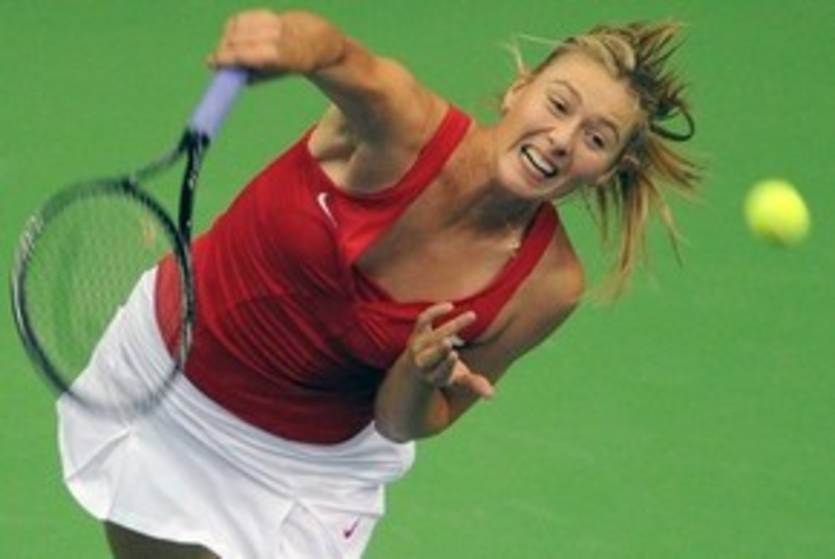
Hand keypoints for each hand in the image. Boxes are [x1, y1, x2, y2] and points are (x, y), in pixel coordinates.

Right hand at [207, 10, 343, 77]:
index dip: (228, 57)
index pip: (251, 54)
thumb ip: (256, 76)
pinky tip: (231, 36)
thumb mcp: (279, 74)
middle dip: (224, 48)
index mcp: (284, 56)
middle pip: (241, 39)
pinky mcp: (270, 13)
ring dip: (226, 37)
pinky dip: (233, 26)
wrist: (317, 40)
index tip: (212, 62)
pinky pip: (244, 18)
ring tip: (224, 49)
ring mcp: (274, 22)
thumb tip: (230, 77)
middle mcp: (279, 36)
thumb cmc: (294, 62)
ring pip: (240, 26)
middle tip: (215, 59)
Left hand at [403, 303, 494, 398]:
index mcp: (434, 377)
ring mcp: (418, 346)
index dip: (445, 364)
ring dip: (451, 326)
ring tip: (472, 316)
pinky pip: (424, 319)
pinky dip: (435, 311)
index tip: (454, 355)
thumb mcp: (458, 379)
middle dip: (437, 351)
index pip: (439, 372)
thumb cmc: (444, 371)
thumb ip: (474, 384)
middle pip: (429, 357)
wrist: (417, 365)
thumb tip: (491, 395)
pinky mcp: (417, 331)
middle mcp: (422, 363)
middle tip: (449, 341)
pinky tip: (451, 306)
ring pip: (432, 335)